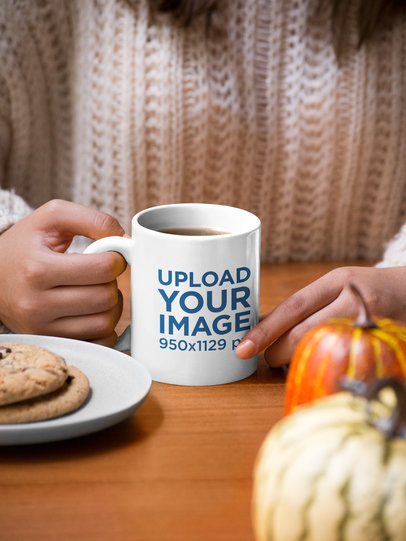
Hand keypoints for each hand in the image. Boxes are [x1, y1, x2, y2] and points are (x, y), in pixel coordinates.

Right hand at [0, 199, 126, 346]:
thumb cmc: (25, 245)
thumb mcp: (52, 218)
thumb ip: (93, 220)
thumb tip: (128, 240)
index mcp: (38, 269)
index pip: (102, 269)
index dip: (116, 259)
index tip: (110, 257)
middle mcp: (36, 304)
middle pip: (106, 298)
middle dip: (112, 282)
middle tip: (101, 275)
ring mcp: (42, 329)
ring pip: (105, 323)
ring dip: (112, 305)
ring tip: (96, 290)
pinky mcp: (51, 343)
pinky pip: (98, 343)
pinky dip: (105, 328)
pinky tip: (93, 312)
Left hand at [236, 266, 405, 365]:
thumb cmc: (368, 291)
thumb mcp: (336, 289)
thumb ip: (304, 307)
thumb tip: (262, 326)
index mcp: (335, 282)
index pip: (292, 307)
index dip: (264, 330)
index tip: (242, 349)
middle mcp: (353, 298)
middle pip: (304, 332)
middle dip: (279, 352)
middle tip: (271, 360)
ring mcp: (371, 322)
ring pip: (324, 349)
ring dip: (302, 361)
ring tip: (294, 364)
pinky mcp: (386, 343)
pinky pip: (349, 362)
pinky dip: (330, 368)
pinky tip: (325, 369)